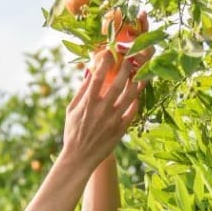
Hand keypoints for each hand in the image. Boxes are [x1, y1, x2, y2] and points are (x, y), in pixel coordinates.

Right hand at [60, 46, 152, 169]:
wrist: (79, 157)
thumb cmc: (73, 132)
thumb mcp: (71, 110)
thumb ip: (81, 92)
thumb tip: (89, 74)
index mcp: (88, 103)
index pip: (99, 76)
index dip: (106, 61)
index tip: (110, 52)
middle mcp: (102, 109)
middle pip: (119, 83)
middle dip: (127, 67)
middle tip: (130, 60)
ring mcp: (113, 119)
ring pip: (130, 95)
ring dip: (137, 82)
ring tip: (140, 73)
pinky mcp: (121, 129)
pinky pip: (133, 111)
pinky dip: (136, 100)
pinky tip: (138, 93)